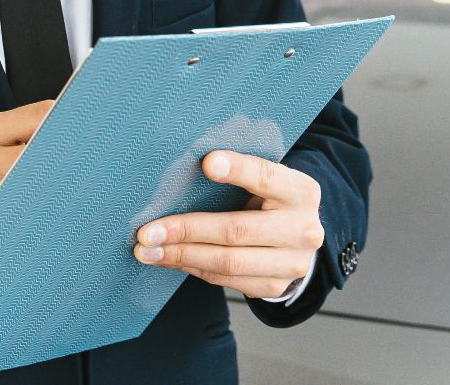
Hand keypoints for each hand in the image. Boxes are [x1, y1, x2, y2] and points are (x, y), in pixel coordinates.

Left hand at [133, 150, 322, 299]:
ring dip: (181, 255)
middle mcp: (302, 229)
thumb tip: (187, 167)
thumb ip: (240, 173)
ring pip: (228, 262)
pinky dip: (193, 267)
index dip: (237, 169)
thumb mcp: (268, 180)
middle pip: (237, 230)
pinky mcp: (275, 286)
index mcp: (301, 191)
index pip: (267, 176)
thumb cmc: (271, 199)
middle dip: (187, 230)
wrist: (299, 237)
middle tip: (147, 231)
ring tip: (147, 251)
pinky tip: (170, 259)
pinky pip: (225, 280)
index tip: (205, 163)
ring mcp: (291, 263)